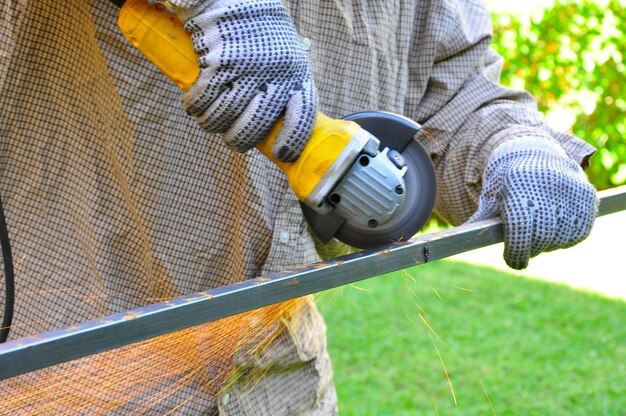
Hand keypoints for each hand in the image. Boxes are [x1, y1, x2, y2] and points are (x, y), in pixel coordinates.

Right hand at [177, 0, 316, 161]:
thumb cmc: (263, 33)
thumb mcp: (287, 57)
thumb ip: (285, 88)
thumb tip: (275, 127)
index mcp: (297, 74)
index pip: (303, 115)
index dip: (293, 140)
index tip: (282, 155)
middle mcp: (275, 74)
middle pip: (256, 126)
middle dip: (239, 140)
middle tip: (231, 139)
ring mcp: (246, 68)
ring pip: (225, 117)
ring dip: (211, 124)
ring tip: (207, 119)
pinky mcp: (219, 62)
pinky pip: (203, 99)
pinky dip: (195, 107)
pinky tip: (193, 104)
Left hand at [467, 138, 597, 269]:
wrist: (533, 152)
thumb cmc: (506, 181)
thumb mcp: (490, 195)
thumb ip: (480, 220)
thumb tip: (458, 241)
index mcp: (517, 183)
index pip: (520, 228)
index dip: (516, 251)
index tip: (513, 261)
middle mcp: (547, 184)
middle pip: (542, 237)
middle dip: (530, 249)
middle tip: (523, 248)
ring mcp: (571, 189)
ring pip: (560, 238)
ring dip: (547, 244)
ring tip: (538, 231)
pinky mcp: (587, 197)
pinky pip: (578, 233)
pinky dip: (565, 238)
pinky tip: (554, 228)